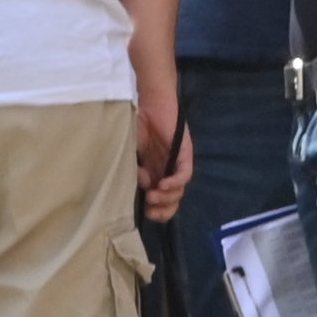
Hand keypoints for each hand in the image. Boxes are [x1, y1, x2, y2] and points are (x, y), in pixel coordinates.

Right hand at [135, 82, 189, 219]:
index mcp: (156, 173)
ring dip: (167, 197)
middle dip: (164, 210)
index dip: (157, 211)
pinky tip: (162, 184)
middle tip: (151, 210)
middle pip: (174, 200)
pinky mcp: (184, 154)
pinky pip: (185, 174)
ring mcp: (177, 163)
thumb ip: (135, 170)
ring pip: (180, 190)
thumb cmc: (138, 124)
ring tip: (152, 196)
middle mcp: (168, 171)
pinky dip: (175, 182)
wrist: (149, 103)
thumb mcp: (131, 153)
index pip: (162, 200)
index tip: (145, 213)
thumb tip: (143, 184)